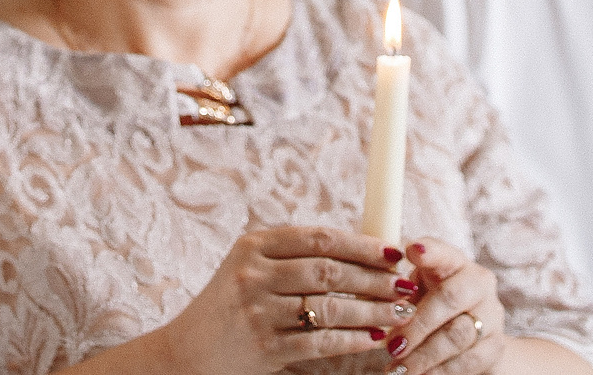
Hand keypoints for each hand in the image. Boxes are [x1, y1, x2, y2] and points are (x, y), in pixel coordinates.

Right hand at [148, 225, 407, 374]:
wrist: (187, 354)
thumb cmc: (229, 307)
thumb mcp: (249, 269)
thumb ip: (292, 256)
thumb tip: (360, 247)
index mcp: (254, 246)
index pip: (319, 238)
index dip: (362, 244)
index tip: (393, 252)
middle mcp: (253, 274)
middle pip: (329, 271)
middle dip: (374, 279)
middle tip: (405, 285)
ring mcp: (258, 311)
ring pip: (329, 307)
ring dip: (370, 310)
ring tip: (398, 314)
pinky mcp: (264, 347)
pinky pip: (320, 342)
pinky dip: (351, 339)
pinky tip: (373, 338)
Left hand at [386, 238, 504, 374]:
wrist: (475, 336)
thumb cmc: (433, 304)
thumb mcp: (417, 290)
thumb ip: (398, 290)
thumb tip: (371, 298)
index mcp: (455, 262)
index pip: (443, 252)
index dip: (429, 251)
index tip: (410, 252)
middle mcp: (478, 283)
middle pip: (449, 299)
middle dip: (417, 325)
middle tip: (392, 347)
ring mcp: (491, 315)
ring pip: (457, 334)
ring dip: (424, 355)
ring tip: (398, 369)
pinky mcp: (495, 346)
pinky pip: (467, 361)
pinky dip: (440, 371)